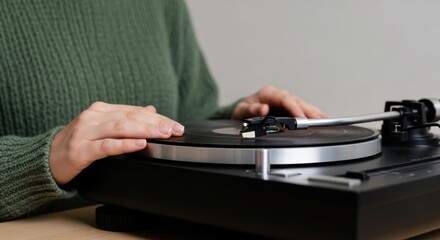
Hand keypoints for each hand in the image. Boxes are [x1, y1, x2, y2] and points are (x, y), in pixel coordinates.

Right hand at [49, 101, 183, 184]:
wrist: (47, 159)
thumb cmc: (78, 144)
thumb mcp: (103, 127)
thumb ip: (126, 118)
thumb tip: (151, 109)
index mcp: (100, 110)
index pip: (135, 110)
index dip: (158, 117)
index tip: (176, 124)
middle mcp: (93, 117)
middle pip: (130, 117)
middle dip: (156, 123)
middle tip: (175, 129)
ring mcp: (85, 132)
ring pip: (120, 128)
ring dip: (145, 130)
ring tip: (163, 134)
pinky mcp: (79, 150)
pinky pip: (106, 146)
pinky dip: (125, 144)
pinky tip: (140, 144)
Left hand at [231, 85, 325, 119]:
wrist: (241, 112)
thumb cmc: (242, 110)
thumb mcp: (242, 110)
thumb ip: (251, 109)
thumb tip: (262, 109)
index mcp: (269, 93)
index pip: (285, 99)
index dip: (294, 108)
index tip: (301, 117)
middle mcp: (279, 96)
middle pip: (298, 101)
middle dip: (310, 110)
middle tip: (321, 119)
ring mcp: (285, 102)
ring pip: (303, 105)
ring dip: (314, 112)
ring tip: (326, 120)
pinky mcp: (289, 108)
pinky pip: (303, 110)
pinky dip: (312, 115)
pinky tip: (321, 120)